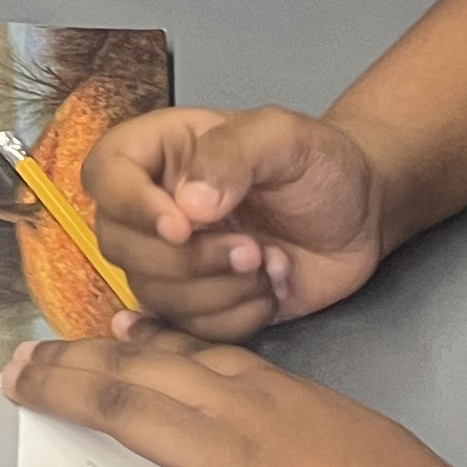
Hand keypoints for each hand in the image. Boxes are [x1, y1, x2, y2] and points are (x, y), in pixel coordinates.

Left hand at [3, 325, 466, 466]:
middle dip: (79, 355)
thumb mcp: (358, 439)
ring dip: (59, 393)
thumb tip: (296, 444)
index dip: (143, 338)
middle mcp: (239, 412)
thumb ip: (313, 432)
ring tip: (13, 387)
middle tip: (30, 353)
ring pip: (122, 408)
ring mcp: (223, 463)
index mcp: (278, 392)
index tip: (110, 330)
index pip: (194, 351)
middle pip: (141, 366)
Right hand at [83, 103, 394, 342]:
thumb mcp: (283, 137)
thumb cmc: (319, 163)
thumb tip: (188, 205)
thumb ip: (232, 155)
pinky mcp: (200, 304)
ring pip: (153, 294)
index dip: (131, 206)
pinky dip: (235, 317)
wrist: (361, 215)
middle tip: (252, 248)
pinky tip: (269, 290)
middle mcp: (152, 207)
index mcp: (158, 153)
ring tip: (268, 263)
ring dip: (217, 290)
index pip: (105, 175)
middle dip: (189, 259)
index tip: (182, 226)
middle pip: (120, 246)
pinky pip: (190, 329)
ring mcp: (173, 261)